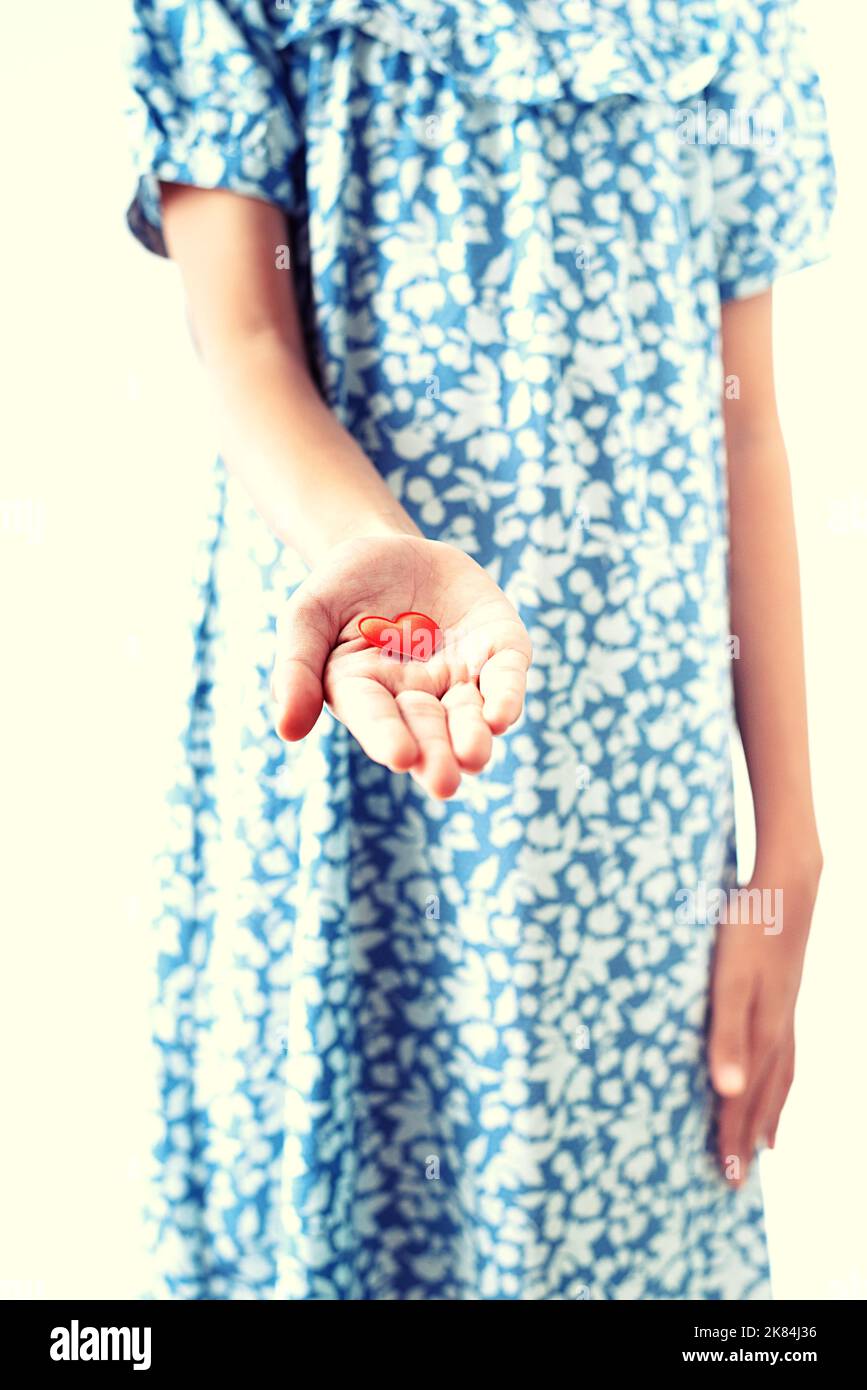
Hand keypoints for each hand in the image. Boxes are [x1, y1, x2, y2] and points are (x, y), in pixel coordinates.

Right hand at [270, 534, 531, 797]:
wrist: (389, 547)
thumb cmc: (341, 589)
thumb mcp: (308, 614)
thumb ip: (297, 668)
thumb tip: (288, 732)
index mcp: (366, 692)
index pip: (376, 719)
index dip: (388, 736)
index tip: (400, 755)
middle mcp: (416, 695)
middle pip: (428, 729)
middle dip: (437, 754)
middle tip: (445, 781)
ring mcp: (459, 674)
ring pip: (471, 714)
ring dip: (474, 737)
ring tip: (475, 755)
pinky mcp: (496, 647)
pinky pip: (505, 676)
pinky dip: (506, 695)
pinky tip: (502, 715)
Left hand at [708, 851, 821, 1185]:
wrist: (786, 889)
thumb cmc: (749, 930)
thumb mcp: (728, 980)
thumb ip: (725, 1034)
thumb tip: (727, 1092)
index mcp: (759, 1033)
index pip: (741, 1099)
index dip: (731, 1137)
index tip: (726, 1177)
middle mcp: (776, 1031)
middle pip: (762, 1097)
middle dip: (748, 1138)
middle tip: (738, 1179)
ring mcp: (784, 1014)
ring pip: (779, 1079)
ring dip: (769, 1114)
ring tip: (766, 1145)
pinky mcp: (785, 997)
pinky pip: (786, 1055)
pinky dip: (782, 1080)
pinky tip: (776, 1076)